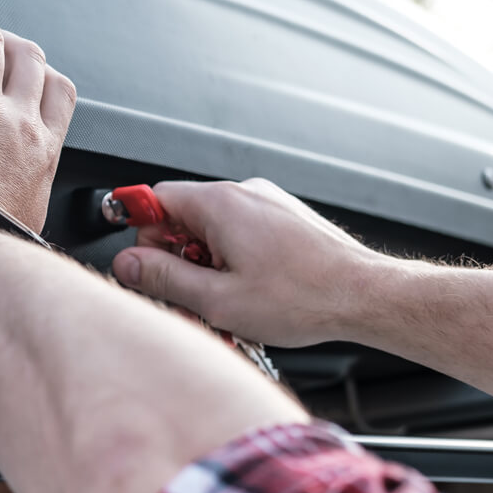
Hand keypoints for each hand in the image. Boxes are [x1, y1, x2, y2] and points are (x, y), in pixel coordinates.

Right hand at [111, 178, 386, 345]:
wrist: (365, 295)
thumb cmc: (304, 297)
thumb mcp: (217, 299)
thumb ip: (162, 278)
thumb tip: (127, 264)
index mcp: (219, 204)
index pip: (155, 199)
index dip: (143, 235)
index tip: (144, 262)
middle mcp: (243, 193)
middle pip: (183, 215)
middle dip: (177, 256)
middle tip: (190, 294)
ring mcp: (267, 202)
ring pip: (212, 228)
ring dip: (207, 262)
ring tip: (226, 299)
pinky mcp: (284, 217)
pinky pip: (241, 232)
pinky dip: (234, 259)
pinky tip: (249, 291)